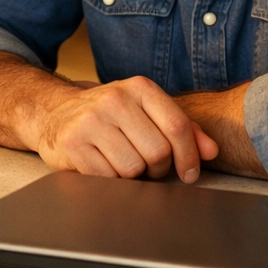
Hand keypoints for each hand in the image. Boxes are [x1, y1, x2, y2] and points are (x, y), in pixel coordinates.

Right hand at [30, 75, 218, 181]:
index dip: (189, 156)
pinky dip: (110, 180)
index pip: (177, 126)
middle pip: (158, 152)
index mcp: (138, 87)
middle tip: (147, 165)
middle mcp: (114, 99)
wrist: (55, 113)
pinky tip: (103, 165)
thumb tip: (211, 151)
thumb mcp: (145, 111)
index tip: (189, 172)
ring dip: (132, 175)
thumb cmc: (109, 116)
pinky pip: (107, 178)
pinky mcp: (73, 143)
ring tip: (121, 161)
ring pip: (133, 168)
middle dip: (158, 168)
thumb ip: (181, 128)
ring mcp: (90, 120)